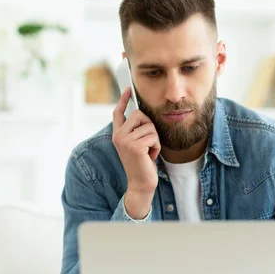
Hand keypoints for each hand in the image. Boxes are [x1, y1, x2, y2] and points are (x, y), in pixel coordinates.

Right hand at [112, 87, 160, 218]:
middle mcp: (118, 136)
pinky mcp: (135, 146)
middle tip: (147, 143)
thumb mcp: (137, 145)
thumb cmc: (142, 165)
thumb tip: (142, 114)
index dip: (123, 100)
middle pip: (139, 115)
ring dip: (154, 140)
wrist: (141, 184)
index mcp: (117, 135)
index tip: (128, 89)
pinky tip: (150, 157)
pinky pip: (154, 137)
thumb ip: (136, 131)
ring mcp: (125, 141)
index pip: (118, 113)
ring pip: (149, 126)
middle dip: (149, 127)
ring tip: (148, 153)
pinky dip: (157, 147)